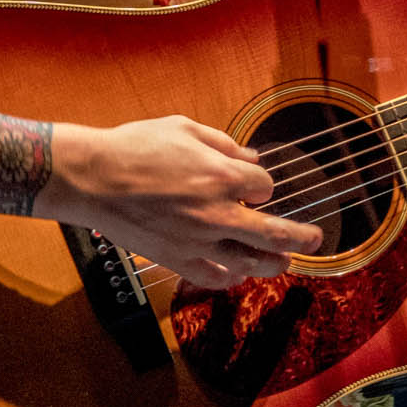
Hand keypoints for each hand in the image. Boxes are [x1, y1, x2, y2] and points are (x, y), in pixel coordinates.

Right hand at [46, 116, 322, 288]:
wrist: (91, 178)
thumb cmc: (135, 147)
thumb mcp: (186, 129)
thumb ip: (225, 144)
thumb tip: (252, 157)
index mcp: (223, 176)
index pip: (265, 186)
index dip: (261, 184)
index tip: (253, 184)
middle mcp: (217, 212)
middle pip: (274, 232)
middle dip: (301, 236)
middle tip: (316, 239)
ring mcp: (197, 240)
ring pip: (248, 260)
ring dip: (272, 263)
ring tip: (286, 263)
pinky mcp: (175, 258)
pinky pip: (211, 275)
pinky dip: (228, 278)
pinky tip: (238, 275)